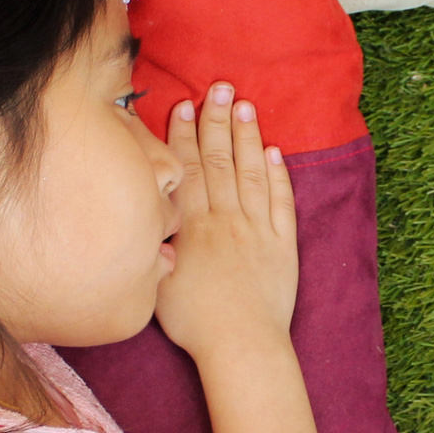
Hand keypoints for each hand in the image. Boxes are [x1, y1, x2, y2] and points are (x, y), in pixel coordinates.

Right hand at [153, 83, 297, 363]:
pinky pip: (281, 202)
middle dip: (217, 121)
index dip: (185, 135)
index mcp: (193, 226)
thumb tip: (150, 214)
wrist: (241, 345)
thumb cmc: (194, 322)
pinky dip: (278, 175)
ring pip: (251, 173)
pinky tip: (275, 152)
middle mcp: (226, 219)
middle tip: (218, 86)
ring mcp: (258, 230)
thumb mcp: (159, 281)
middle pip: (220, 161)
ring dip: (248, 137)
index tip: (183, 105)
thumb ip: (156, 243)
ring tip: (244, 105)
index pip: (189, 169)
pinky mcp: (283, 246)